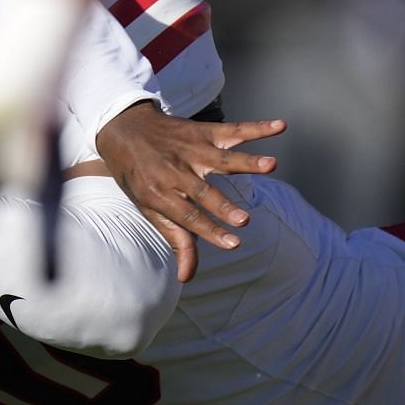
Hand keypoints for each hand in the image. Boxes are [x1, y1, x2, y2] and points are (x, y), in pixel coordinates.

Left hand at [94, 100, 284, 281]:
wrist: (124, 128)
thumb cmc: (138, 177)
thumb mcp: (149, 209)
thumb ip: (176, 239)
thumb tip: (187, 276)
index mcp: (159, 194)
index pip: (187, 217)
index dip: (209, 231)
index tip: (233, 244)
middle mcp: (175, 171)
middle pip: (204, 191)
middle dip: (224, 206)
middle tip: (245, 220)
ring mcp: (191, 150)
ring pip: (222, 158)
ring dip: (248, 162)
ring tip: (271, 165)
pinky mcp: (203, 132)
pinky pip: (234, 130)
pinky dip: (258, 128)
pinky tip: (280, 127)